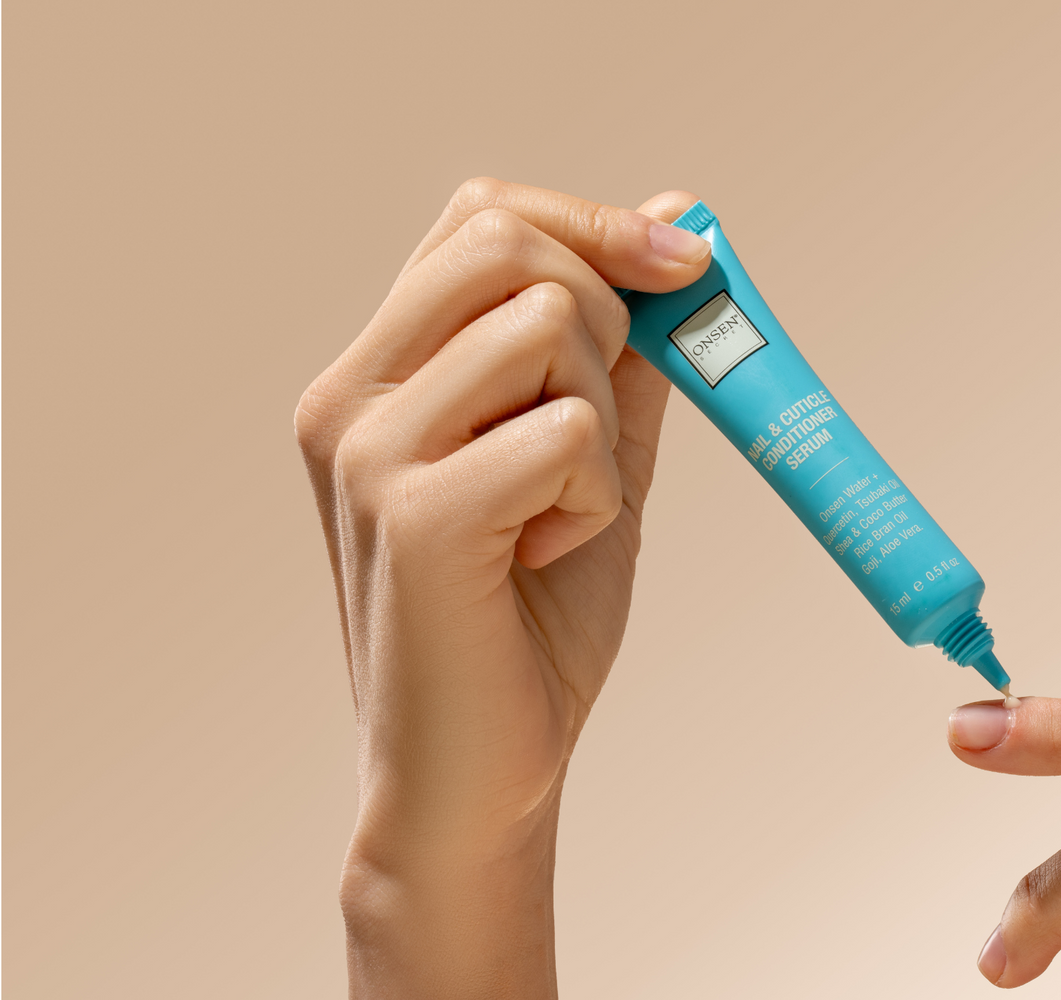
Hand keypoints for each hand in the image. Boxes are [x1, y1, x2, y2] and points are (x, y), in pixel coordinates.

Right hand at [294, 179, 710, 996]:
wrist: (483, 776)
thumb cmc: (531, 622)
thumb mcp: (591, 461)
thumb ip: (625, 351)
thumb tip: (674, 216)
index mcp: (379, 374)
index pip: (479, 217)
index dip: (592, 221)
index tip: (684, 264)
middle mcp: (350, 395)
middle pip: (506, 242)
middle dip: (606, 315)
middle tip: (602, 430)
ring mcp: (368, 449)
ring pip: (547, 326)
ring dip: (603, 424)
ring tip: (559, 515)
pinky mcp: (412, 511)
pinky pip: (566, 433)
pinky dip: (597, 496)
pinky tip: (546, 558)